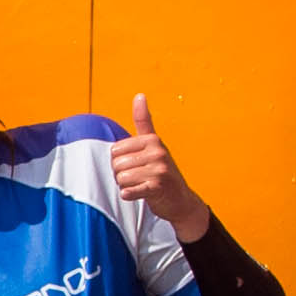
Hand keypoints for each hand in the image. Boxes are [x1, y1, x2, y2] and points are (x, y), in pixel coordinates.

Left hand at [112, 94, 214, 241]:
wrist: (180, 200)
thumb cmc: (161, 170)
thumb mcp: (154, 144)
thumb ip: (144, 121)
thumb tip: (139, 95)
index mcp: (152, 140)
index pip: (115, 150)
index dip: (120, 161)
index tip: (136, 165)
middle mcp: (157, 152)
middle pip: (116, 165)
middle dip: (122, 175)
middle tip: (139, 178)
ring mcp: (159, 170)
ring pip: (121, 179)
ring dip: (127, 186)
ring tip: (141, 185)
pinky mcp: (157, 188)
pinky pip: (128, 191)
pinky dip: (129, 195)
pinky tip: (138, 194)